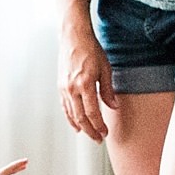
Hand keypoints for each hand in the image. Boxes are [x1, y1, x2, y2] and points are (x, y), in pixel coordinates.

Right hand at [58, 19, 114, 142]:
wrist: (73, 36)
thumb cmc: (90, 49)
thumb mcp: (105, 69)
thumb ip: (108, 90)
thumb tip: (114, 106)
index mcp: (85, 83)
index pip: (92, 112)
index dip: (99, 126)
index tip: (105, 133)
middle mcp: (72, 88)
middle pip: (81, 118)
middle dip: (91, 131)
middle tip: (98, 138)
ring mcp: (64, 88)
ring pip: (72, 115)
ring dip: (81, 127)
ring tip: (89, 134)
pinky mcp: (60, 86)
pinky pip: (65, 107)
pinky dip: (71, 118)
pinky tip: (76, 124)